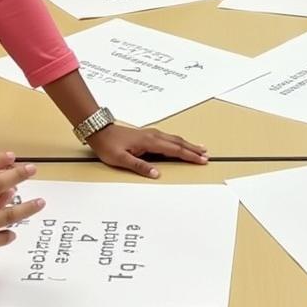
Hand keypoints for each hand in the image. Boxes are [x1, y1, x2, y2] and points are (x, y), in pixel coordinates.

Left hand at [86, 122, 207, 178]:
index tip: (202, 160)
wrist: (99, 131)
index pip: (175, 150)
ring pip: (174, 139)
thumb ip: (139, 166)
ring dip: (188, 144)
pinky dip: (179, 142)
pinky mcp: (148, 135)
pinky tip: (180, 144)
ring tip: (199, 149)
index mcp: (150, 142)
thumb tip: (156, 174)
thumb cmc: (108, 146)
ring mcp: (151, 134)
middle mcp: (153, 136)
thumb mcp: (121, 159)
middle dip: (193, 149)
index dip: (189, 156)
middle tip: (206, 155)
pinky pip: (168, 138)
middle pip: (178, 142)